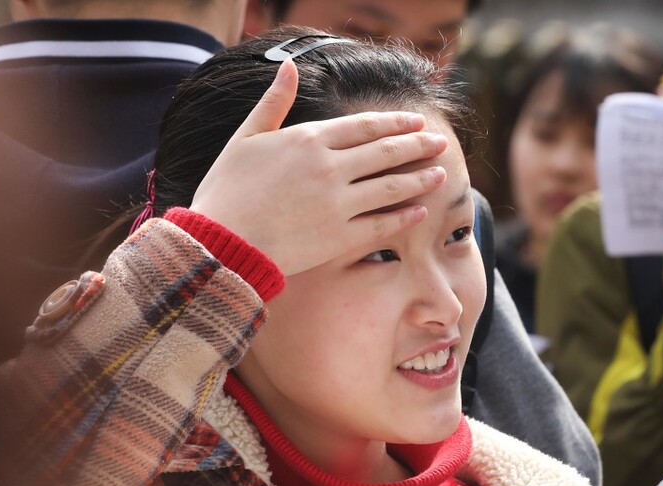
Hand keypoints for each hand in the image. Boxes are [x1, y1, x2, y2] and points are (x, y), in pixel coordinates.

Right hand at [189, 58, 448, 275]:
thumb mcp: (246, 137)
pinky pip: (382, 224)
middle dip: (417, 146)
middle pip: (385, 152)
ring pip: (391, 186)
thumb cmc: (226, 190)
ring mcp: (338, 203)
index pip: (364, 126)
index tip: (416, 122)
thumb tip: (290, 67)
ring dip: (419, 178)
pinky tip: (421, 210)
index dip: (394, 123)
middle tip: (440, 142)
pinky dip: (404, 216)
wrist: (221, 242)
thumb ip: (273, 103)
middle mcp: (329, 167)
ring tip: (441, 173)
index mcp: (308, 140)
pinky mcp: (340, 237)